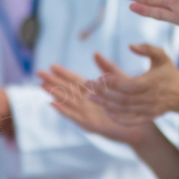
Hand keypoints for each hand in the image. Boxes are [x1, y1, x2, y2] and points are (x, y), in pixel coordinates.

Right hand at [37, 64, 153, 146]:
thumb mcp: (119, 82)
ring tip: (42, 85)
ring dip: (54, 93)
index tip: (52, 65)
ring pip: (66, 101)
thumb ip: (108, 68)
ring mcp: (86, 112)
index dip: (63, 73)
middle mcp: (87, 101)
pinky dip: (62, 109)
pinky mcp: (88, 123)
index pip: (74, 79)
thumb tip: (95, 53)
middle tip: (38, 73)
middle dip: (52, 80)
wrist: (139, 125)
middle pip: (66, 88)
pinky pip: (73, 115)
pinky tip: (52, 103)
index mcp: (93, 91)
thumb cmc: (130, 104)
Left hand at [85, 45, 178, 122]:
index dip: (114, 83)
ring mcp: (149, 110)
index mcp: (152, 82)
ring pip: (124, 110)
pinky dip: (118, 118)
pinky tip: (105, 110)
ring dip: (106, 104)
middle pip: (123, 99)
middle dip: (103, 93)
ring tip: (91, 97)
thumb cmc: (168, 71)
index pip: (130, 85)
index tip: (99, 77)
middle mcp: (151, 98)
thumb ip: (147, 48)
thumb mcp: (161, 56)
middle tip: (88, 85)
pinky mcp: (148, 117)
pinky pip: (131, 120)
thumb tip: (130, 45)